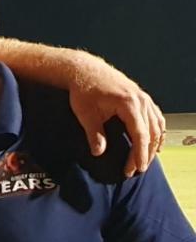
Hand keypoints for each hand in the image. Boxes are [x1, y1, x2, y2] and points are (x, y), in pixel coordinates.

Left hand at [68, 59, 164, 176]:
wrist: (85, 70)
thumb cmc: (84, 91)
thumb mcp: (85, 114)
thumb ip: (94, 134)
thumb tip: (99, 152)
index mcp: (128, 103)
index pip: (140, 134)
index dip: (138, 154)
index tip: (133, 169)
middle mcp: (141, 100)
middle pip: (151, 132)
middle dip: (145, 154)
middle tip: (136, 171)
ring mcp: (143, 97)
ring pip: (157, 124)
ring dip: (153, 144)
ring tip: (145, 161)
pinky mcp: (141, 97)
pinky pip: (156, 116)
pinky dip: (158, 131)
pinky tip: (155, 143)